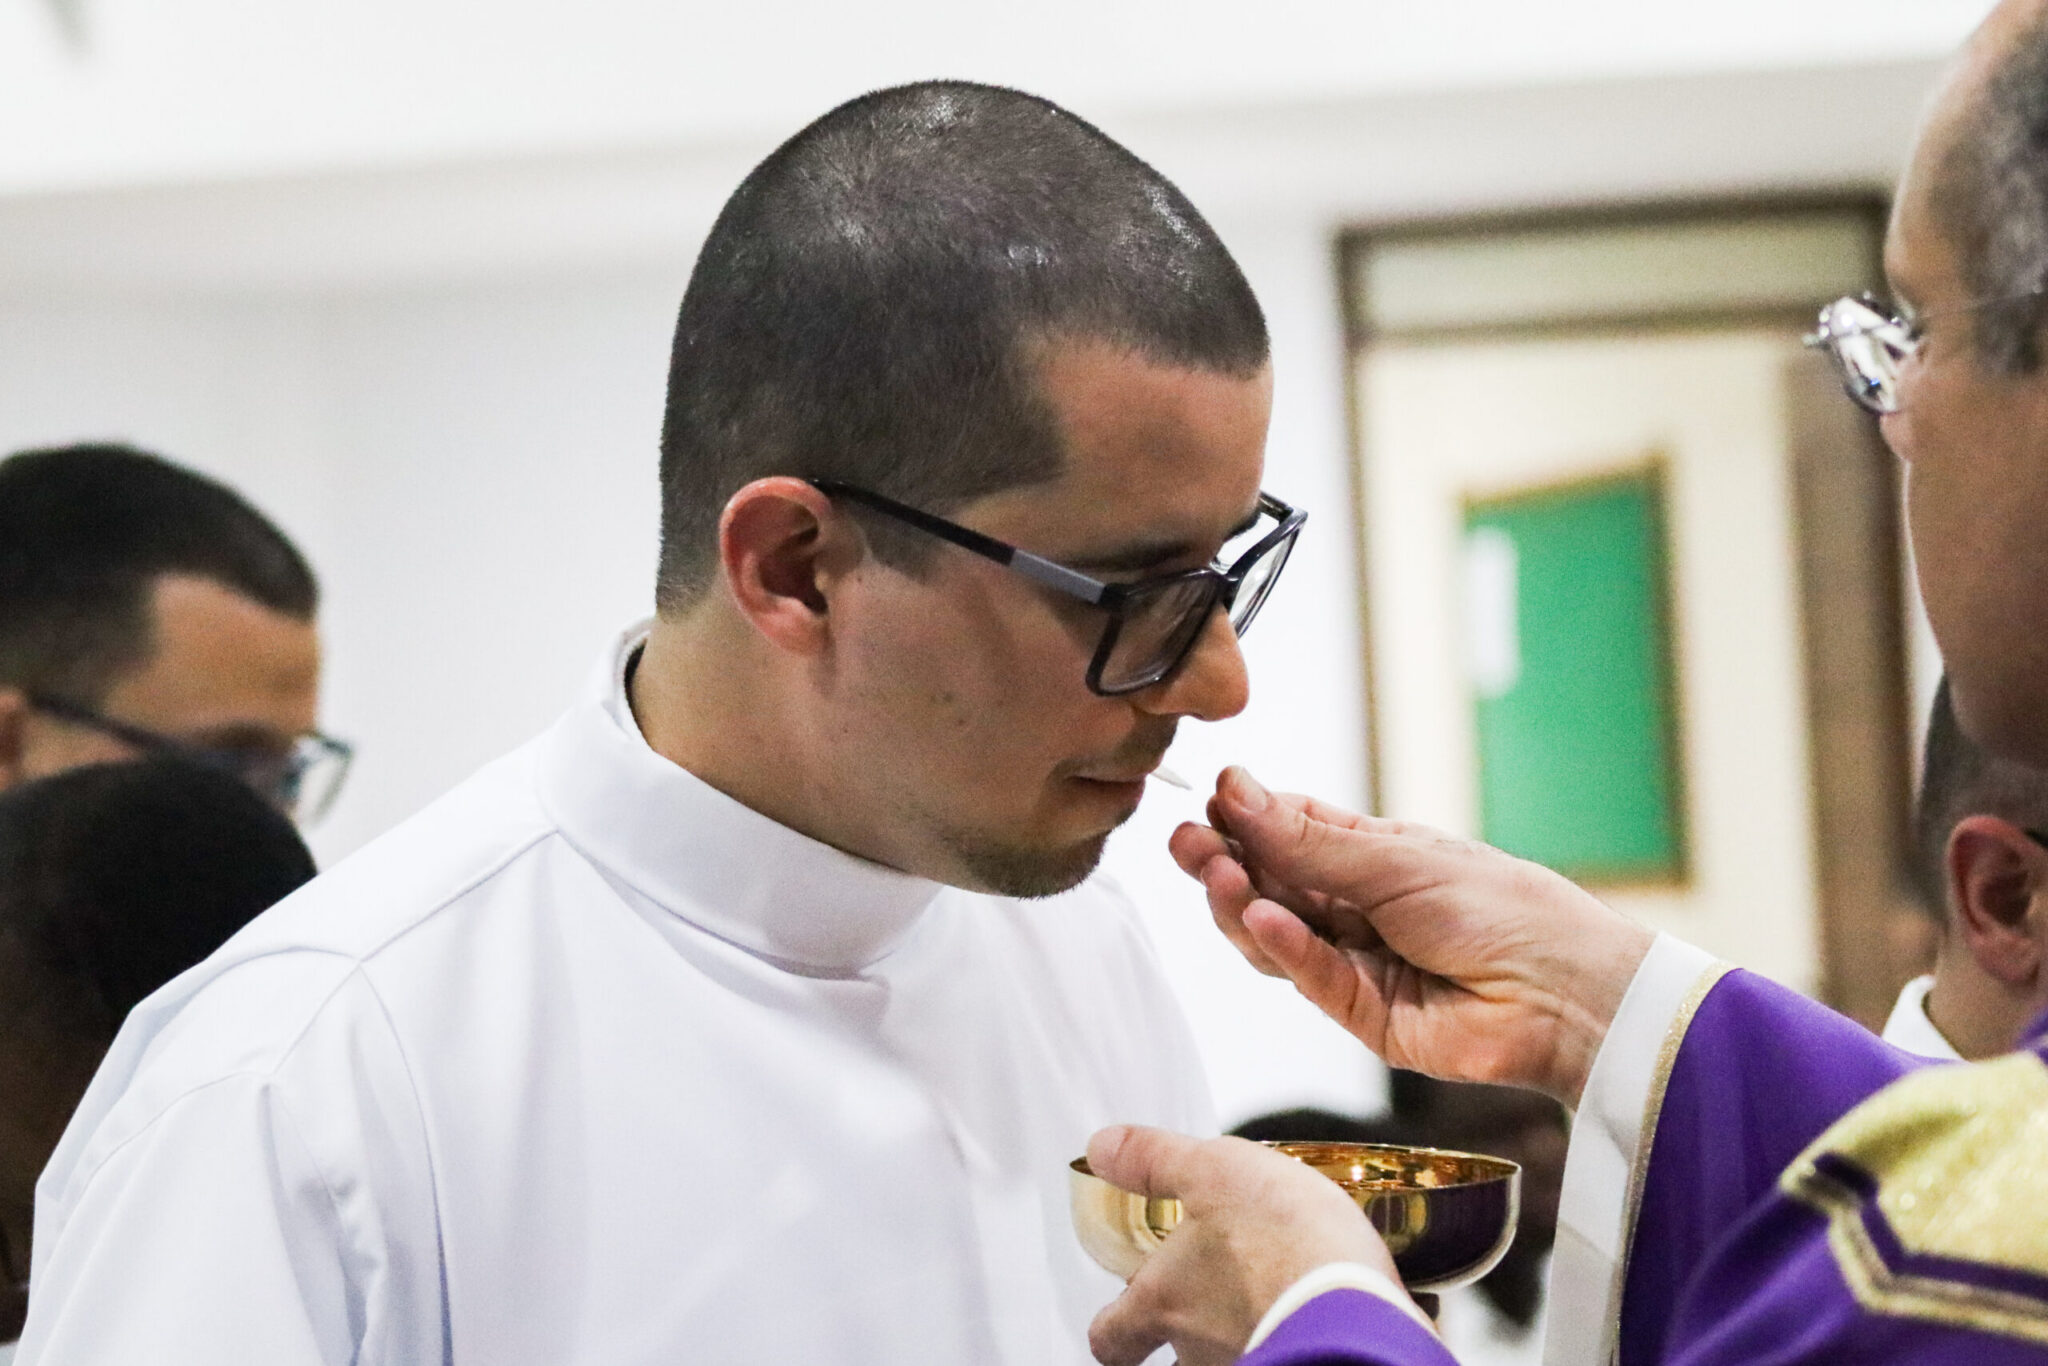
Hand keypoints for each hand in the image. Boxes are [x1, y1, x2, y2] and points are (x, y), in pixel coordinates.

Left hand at [1085, 1125, 1398, 1365]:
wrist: (1361, 1306)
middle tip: (1215, 1298)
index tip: (1117, 1322)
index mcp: (1164, 1302)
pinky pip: (1283, 1356)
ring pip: (1229, 1357)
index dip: (1112, 1330)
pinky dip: (1290, 1335)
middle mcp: (1198, 1350)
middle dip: (1189, 1331)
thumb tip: (1101, 1148)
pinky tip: (1314, 1311)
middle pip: (1175, 1355)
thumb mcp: (1212, 1170)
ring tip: (1278, 1296)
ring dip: (1245, 1331)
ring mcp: (1250, 1364)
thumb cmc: (1286, 1242)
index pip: (1110, 1338)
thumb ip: (1153, 1160)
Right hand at [1167, 767, 1653, 1105]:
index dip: (1248, 818)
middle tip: (1188, 843)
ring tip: (1219, 874)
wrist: (1568, 994)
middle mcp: (1357, 908)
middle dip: (1225, 862)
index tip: (1212, 801)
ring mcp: (1356, 963)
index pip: (1289, 832)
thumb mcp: (1400, 861)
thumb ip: (1310, 841)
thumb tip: (1236, 791)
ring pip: (1275, 937)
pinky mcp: (1363, 1017)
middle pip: (1269, 885)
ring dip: (1242, 905)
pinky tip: (1266, 920)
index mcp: (1372, 857)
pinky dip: (1286, 950)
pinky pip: (1312, 980)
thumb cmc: (1505, 911)